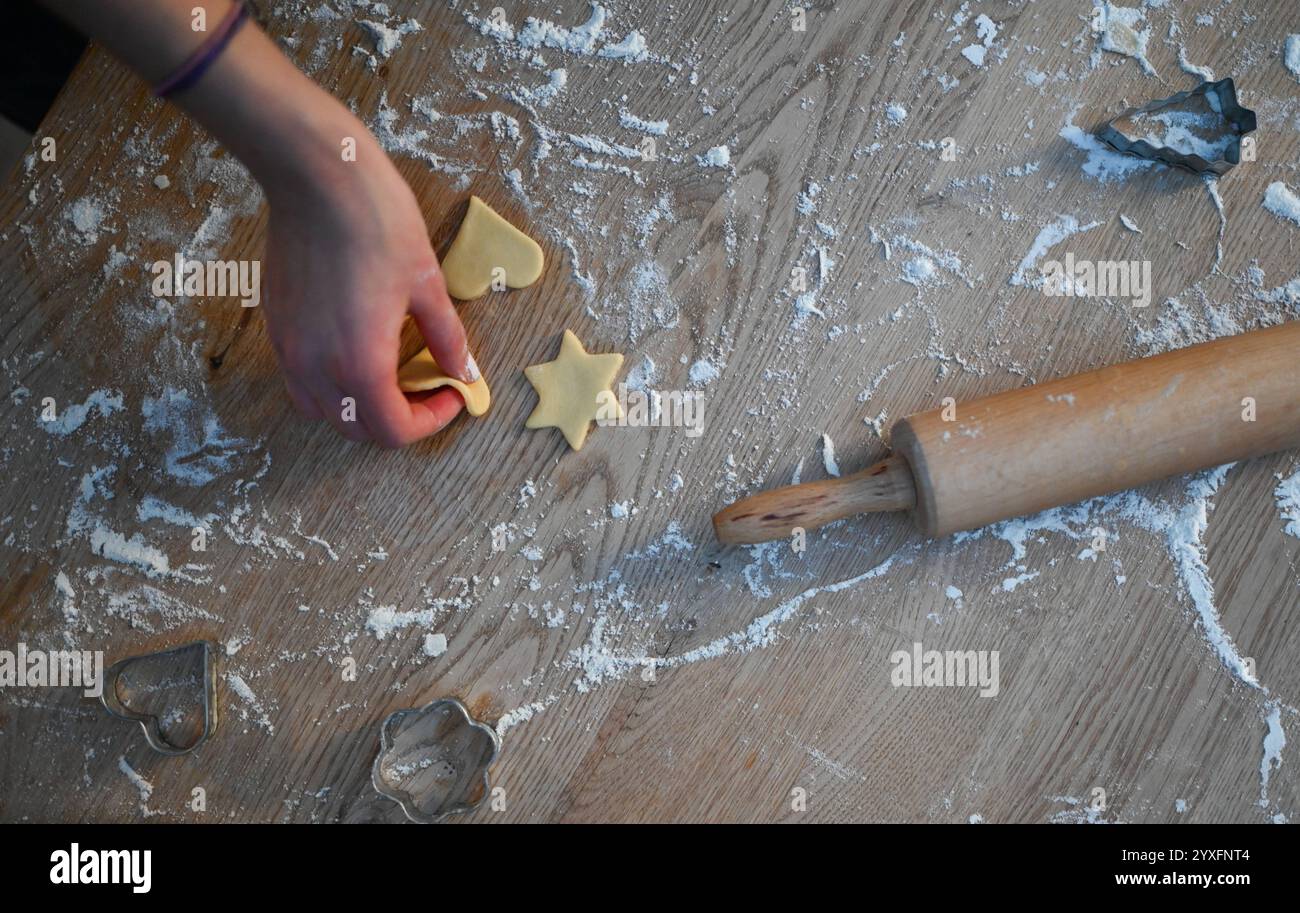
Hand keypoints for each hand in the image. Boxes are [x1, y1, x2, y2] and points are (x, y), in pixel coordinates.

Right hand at [261, 129, 475, 446]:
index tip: (450, 394)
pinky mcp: (275, 325)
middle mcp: (317, 367)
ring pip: (322, 410)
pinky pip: (299, 379)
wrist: (318, 177)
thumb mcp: (427, 284)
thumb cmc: (377, 222)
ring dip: (358, 407)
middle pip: (356, 428)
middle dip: (396, 420)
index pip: (392, 430)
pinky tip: (354, 351)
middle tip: (425, 388)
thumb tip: (464, 369)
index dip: (429, 421)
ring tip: (389, 376)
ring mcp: (289, 348)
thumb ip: (446, 337)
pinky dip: (329, 384)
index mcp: (361, 364)